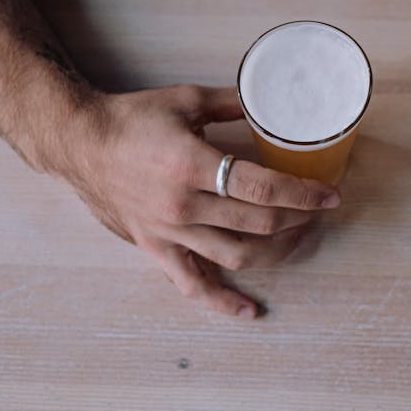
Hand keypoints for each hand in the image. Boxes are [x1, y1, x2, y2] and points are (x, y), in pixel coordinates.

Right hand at [64, 85, 339, 316]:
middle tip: (318, 210)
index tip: (329, 195)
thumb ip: (233, 102)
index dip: (302, 194)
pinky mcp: (156, 248)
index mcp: (191, 165)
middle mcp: (183, 205)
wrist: (81, 145)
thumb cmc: (132, 119)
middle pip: (257, 223)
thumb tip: (272, 101)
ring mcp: (170, 232)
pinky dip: (222, 302)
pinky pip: (192, 284)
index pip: (261, 188)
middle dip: (298, 219)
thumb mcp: (186, 99)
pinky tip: (250, 310)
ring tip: (298, 238)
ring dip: (276, 252)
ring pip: (236, 256)